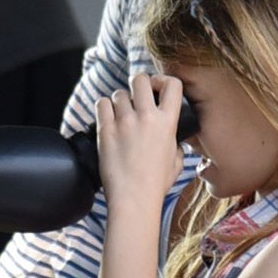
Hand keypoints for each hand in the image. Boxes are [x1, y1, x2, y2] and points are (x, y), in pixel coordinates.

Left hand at [94, 73, 184, 204]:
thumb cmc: (155, 184)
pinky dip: (104, 107)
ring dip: (119, 101)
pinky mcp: (105, 130)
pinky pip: (101, 104)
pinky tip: (107, 117)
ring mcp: (124, 122)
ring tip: (120, 114)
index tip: (157, 88)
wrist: (134, 197)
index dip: (163, 80)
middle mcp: (146, 117)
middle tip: (136, 96)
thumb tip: (175, 142)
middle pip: (140, 79)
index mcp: (168, 122)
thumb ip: (177, 146)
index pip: (172, 84)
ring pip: (119, 93)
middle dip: (138, 84)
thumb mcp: (177, 162)